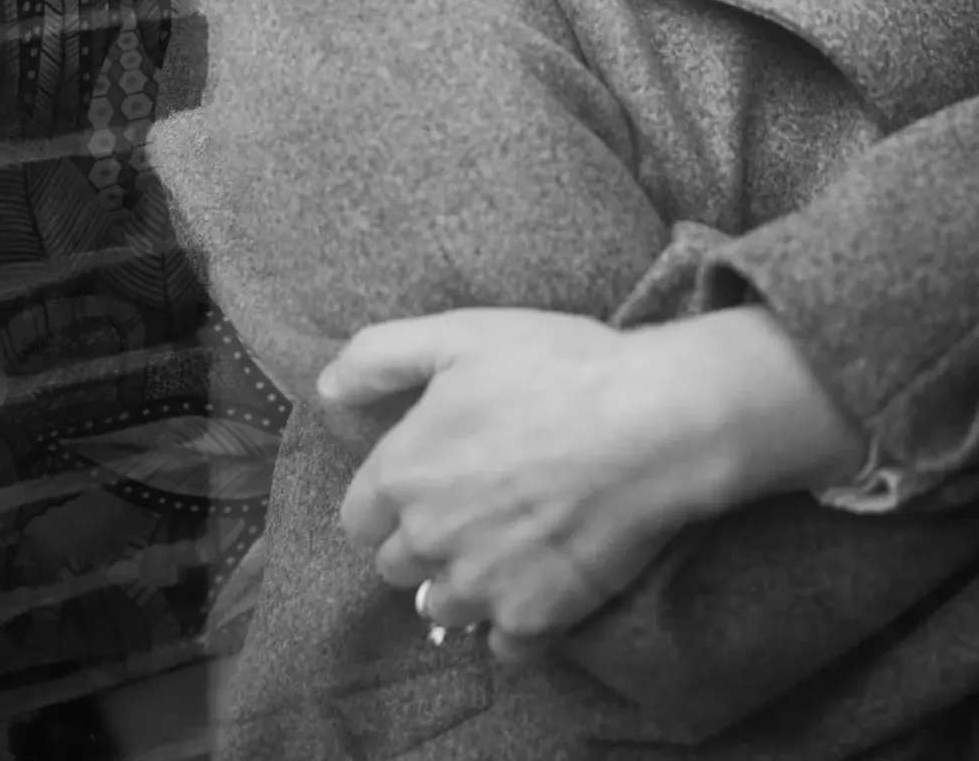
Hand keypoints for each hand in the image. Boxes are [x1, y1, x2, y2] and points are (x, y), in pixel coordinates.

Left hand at [318, 309, 718, 664]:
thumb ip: (379, 358)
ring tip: (507, 542)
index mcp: (402, 474)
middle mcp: (428, 539)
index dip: (393, 495)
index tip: (432, 475)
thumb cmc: (557, 367)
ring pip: (443, 608)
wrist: (651, 421)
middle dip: (423, 539)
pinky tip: (539, 579)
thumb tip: (327, 389)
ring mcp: (480, 586)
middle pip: (397, 564)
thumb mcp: (460, 334)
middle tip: (475, 502)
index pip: (360, 516)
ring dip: (463, 583)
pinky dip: (514, 622)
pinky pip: (501, 645)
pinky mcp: (534, 618)